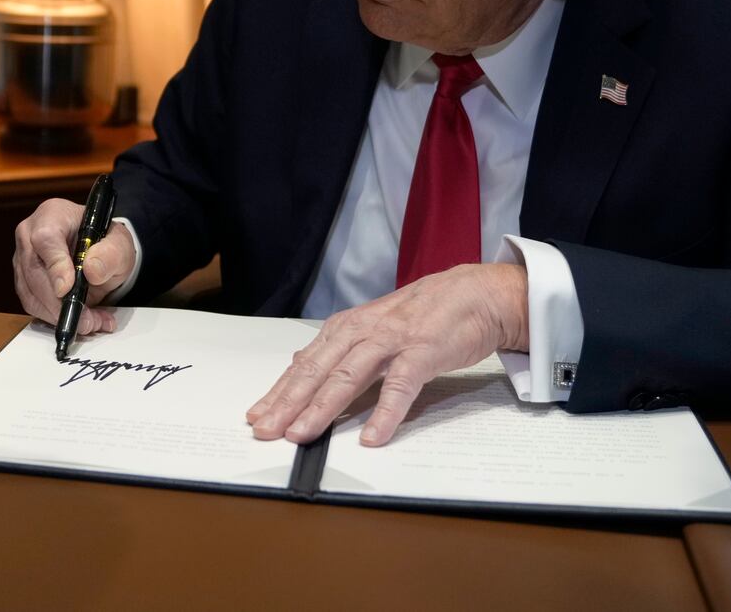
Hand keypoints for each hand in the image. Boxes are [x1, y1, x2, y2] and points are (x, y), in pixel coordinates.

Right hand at [11, 198, 135, 334]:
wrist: (99, 253)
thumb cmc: (105, 242)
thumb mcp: (119, 243)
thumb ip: (111, 253)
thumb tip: (92, 270)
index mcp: (52, 215)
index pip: (45, 238)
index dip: (55, 265)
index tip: (67, 289)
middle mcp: (30, 234)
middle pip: (33, 271)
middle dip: (59, 302)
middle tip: (86, 319)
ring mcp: (22, 259)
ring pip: (31, 293)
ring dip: (60, 315)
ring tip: (91, 322)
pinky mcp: (23, 281)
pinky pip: (33, 305)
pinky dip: (56, 318)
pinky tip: (81, 320)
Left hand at [246, 263, 528, 446]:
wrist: (474, 293)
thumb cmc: (423, 314)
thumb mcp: (373, 327)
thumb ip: (340, 349)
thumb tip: (301, 368)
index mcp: (347, 328)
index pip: (304, 364)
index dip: (278, 392)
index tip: (256, 417)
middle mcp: (362, 332)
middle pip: (317, 371)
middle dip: (287, 403)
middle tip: (266, 430)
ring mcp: (392, 341)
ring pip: (348, 376)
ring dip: (323, 408)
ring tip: (302, 434)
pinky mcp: (423, 352)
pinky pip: (400, 386)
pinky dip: (385, 412)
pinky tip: (372, 437)